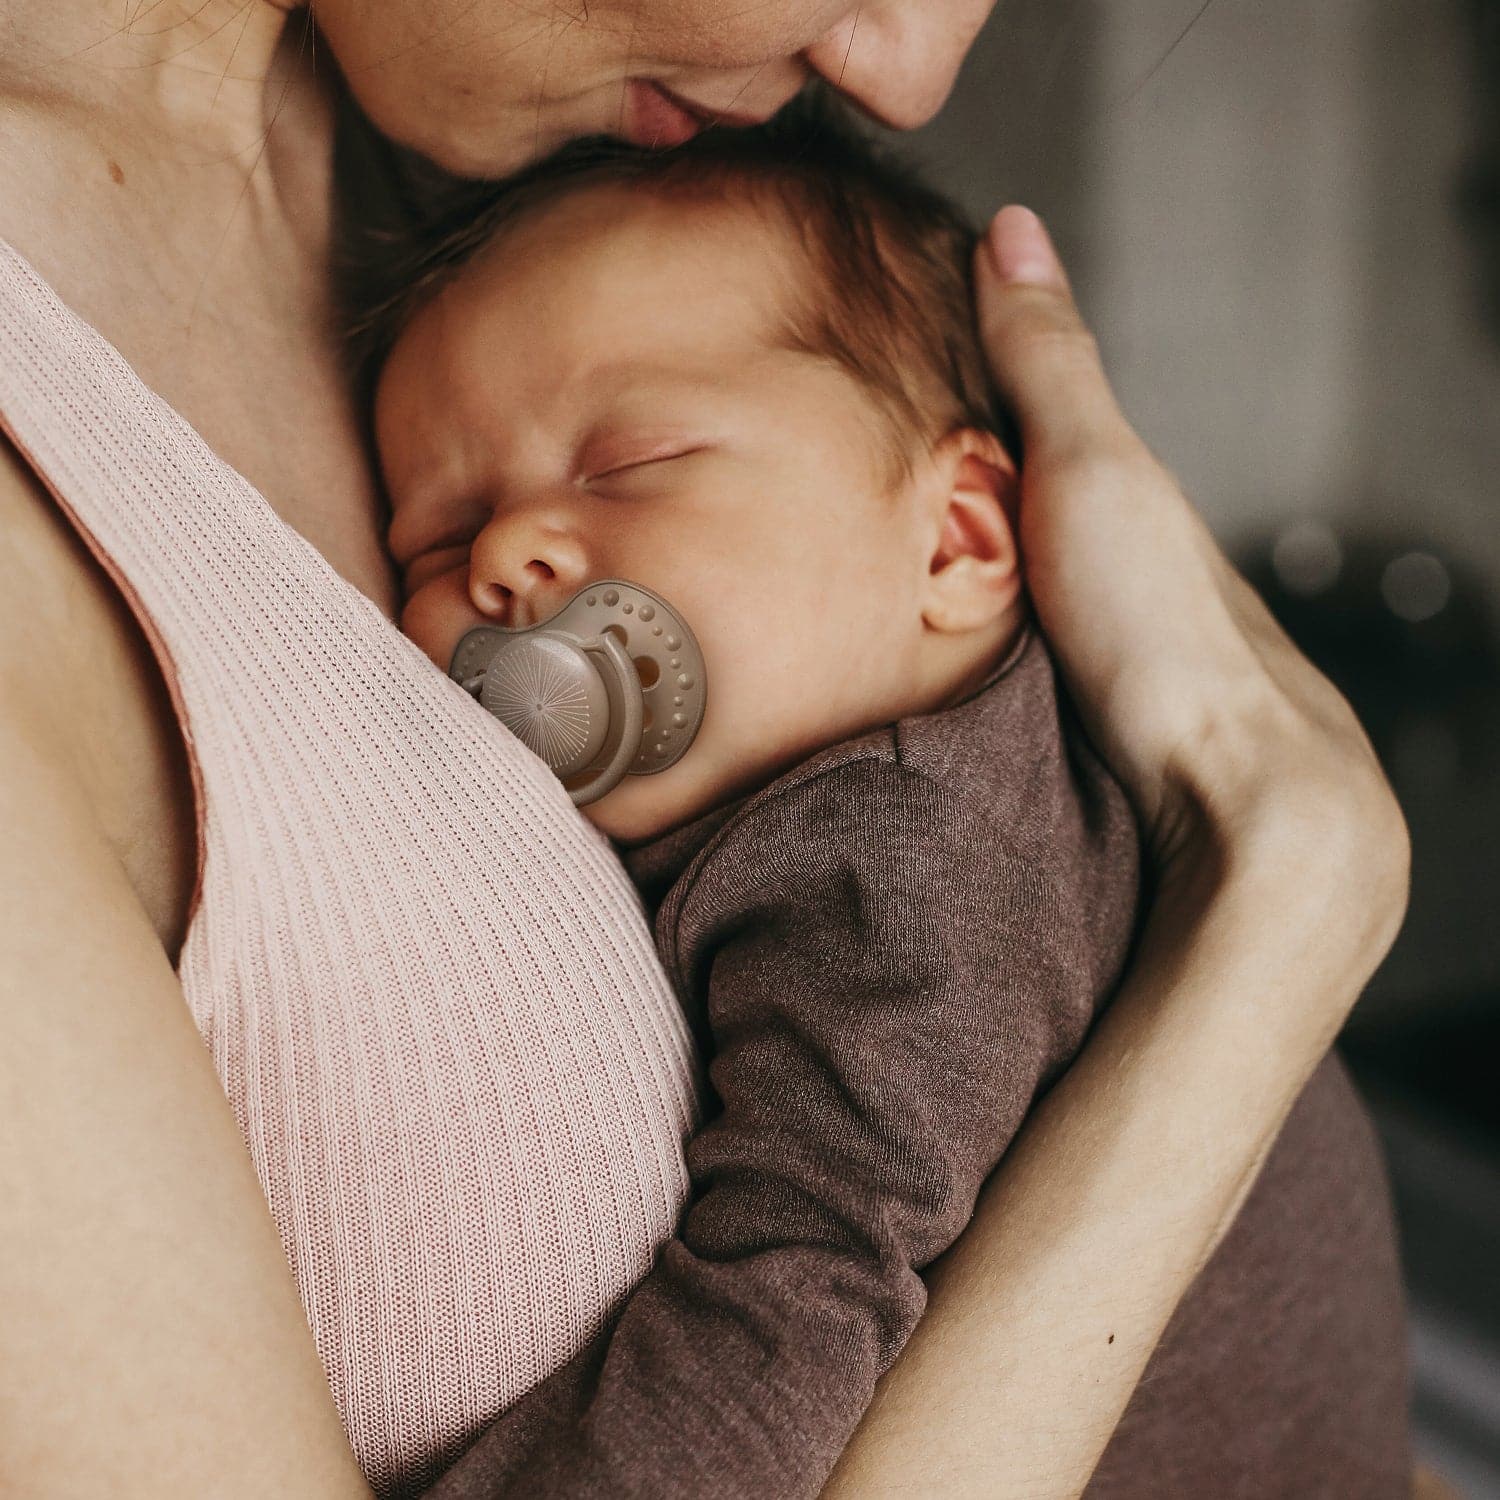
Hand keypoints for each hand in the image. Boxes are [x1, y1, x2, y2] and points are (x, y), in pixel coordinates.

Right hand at [974, 208, 1407, 974]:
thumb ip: (1050, 366)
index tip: (911, 406)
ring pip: (1052, 623)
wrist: (1242, 806)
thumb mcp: (1092, 473)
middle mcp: (1149, 585)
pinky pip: (1049, 692)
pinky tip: (972, 696)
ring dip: (990, 610)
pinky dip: (1005, 676)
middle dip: (983, 525)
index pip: (1057, 446)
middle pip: (1051, 540)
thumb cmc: (1165, 639)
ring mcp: (1139, 674)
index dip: (986, 420)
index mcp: (1141, 513)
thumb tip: (1013, 226)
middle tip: (889, 519)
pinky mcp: (1118, 754)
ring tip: (905, 610)